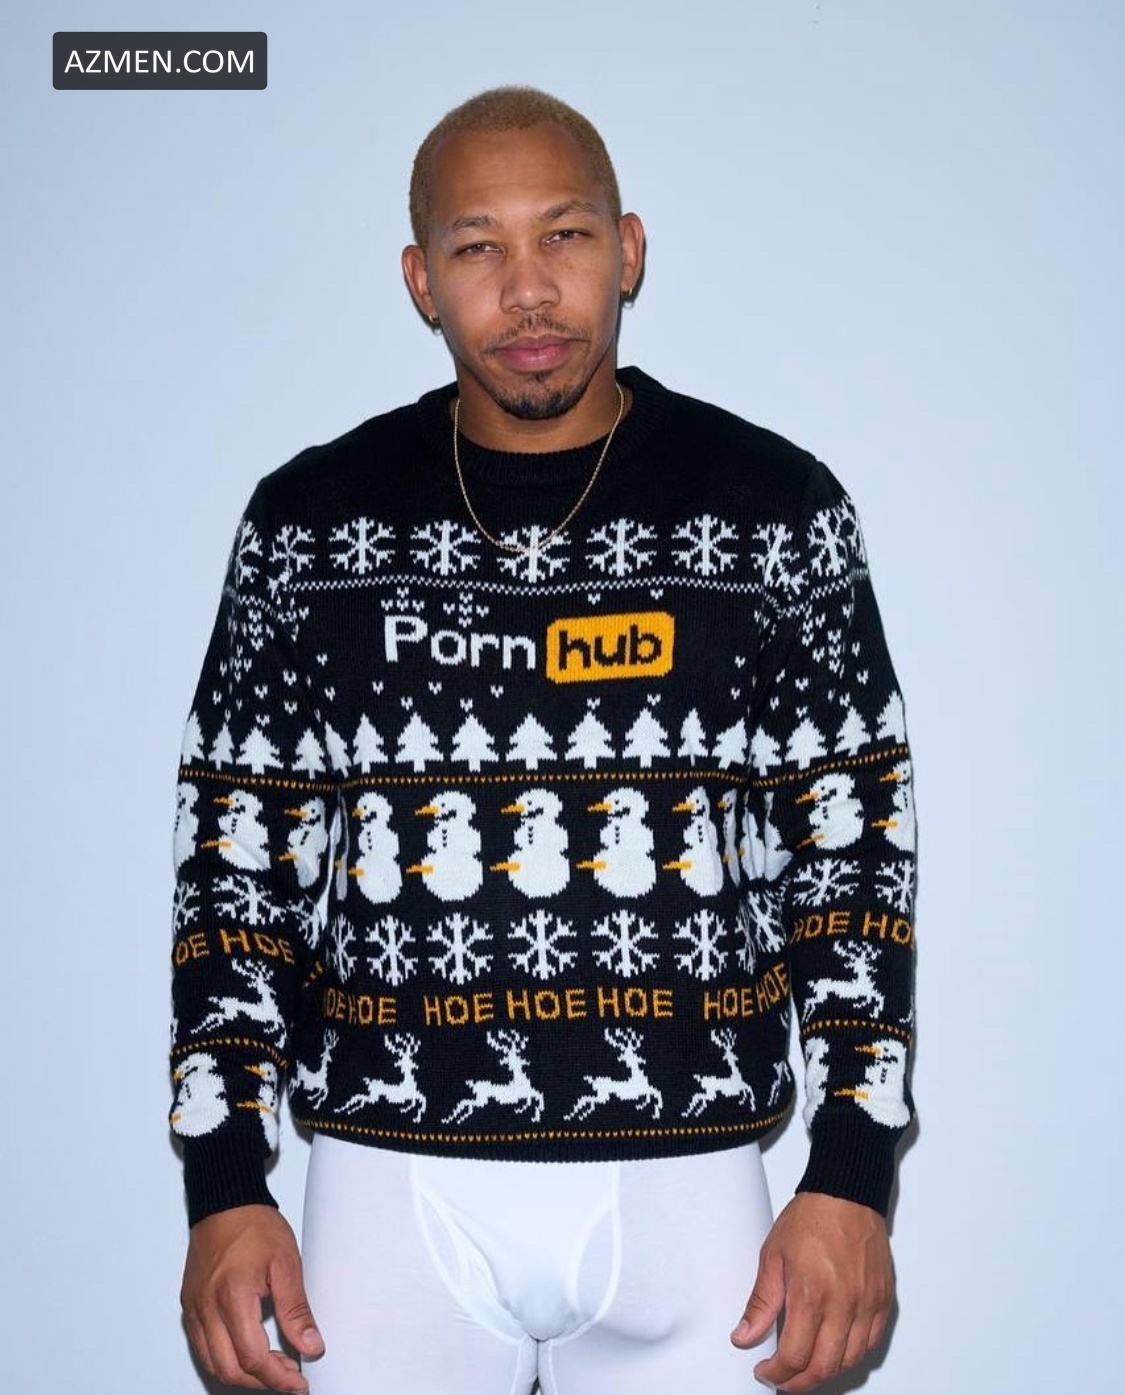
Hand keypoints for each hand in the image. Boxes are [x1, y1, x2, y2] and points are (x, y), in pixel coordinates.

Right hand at [181, 1204, 324, 1392]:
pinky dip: (225, 1359)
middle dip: (263, 1381)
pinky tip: (248, 1351)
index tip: (299, 1382)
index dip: (278, 1377)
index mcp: (232, 1296)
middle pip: (230, 1369)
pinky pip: (203, 1348)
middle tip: (290, 1376)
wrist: (225, 1203)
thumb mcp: (287, 1263)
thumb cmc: (254, 1225)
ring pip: (213, 1364)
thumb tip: (310, 1345)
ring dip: (243, 1374)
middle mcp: (206, 1307)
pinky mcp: (189, 1306)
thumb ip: (297, 1309)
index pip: (253, 1357)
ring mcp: (194, 1309)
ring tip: (273, 1367)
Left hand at [731, 1192, 892, 1391]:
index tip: (766, 1371)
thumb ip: (760, 1303)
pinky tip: (836, 1350)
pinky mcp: (883, 1301)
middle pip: (824, 1367)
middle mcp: (843, 1305)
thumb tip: (743, 1336)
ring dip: (827, 1372)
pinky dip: (852, 1355)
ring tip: (806, 1367)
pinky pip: (871, 1343)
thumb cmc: (811, 1219)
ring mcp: (867, 1305)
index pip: (795, 1356)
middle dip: (800, 1382)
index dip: (777, 1373)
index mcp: (811, 1295)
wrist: (846, 1194)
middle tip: (783, 1379)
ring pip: (850, 1361)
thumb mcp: (772, 1256)